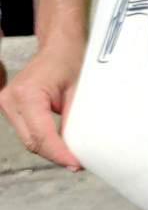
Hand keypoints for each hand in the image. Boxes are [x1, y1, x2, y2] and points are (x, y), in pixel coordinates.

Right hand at [0, 42, 83, 169]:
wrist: (58, 45)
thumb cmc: (69, 60)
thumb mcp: (78, 90)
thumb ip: (74, 119)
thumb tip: (75, 146)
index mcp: (27, 95)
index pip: (42, 135)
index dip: (59, 153)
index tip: (75, 164)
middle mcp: (10, 100)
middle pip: (32, 141)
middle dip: (55, 155)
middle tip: (77, 164)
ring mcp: (6, 104)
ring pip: (28, 139)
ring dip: (49, 150)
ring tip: (71, 156)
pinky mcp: (10, 107)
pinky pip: (26, 131)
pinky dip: (42, 140)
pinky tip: (59, 145)